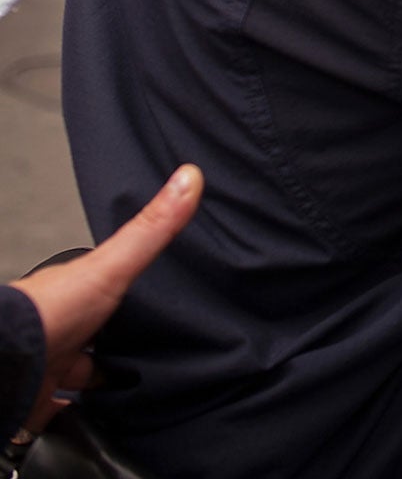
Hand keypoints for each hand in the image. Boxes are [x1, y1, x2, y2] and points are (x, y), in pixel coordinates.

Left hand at [12, 165, 202, 433]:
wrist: (6, 365)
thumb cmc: (50, 312)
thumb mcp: (113, 266)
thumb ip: (151, 229)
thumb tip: (188, 176)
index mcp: (72, 293)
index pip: (101, 289)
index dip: (125, 295)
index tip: (150, 299)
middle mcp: (57, 329)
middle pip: (89, 335)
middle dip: (113, 344)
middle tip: (145, 351)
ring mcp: (46, 366)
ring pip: (73, 374)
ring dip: (95, 382)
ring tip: (129, 390)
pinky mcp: (39, 401)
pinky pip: (58, 411)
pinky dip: (74, 415)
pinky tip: (93, 418)